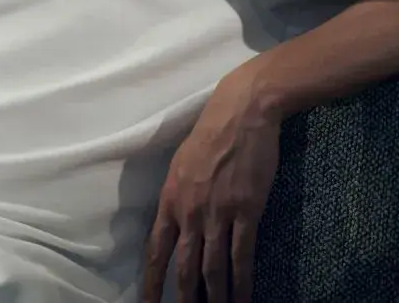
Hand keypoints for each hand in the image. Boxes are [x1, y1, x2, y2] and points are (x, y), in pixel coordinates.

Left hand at [142, 73, 281, 302]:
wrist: (240, 114)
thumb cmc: (209, 135)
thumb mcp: (180, 165)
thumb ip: (178, 196)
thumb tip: (177, 220)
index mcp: (170, 199)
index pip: (156, 250)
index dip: (152, 281)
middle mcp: (189, 212)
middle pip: (183, 266)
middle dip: (183, 297)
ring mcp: (217, 213)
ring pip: (213, 267)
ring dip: (215, 297)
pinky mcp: (246, 212)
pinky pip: (242, 255)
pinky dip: (243, 281)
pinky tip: (244, 298)